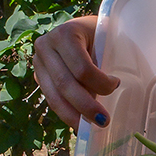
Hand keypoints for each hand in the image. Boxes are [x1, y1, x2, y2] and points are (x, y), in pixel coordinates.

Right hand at [32, 15, 118, 130]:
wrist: (82, 28)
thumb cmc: (101, 33)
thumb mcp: (105, 40)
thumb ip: (104, 63)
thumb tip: (113, 93)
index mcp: (65, 34)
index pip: (81, 67)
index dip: (99, 82)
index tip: (117, 85)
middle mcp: (45, 46)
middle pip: (64, 84)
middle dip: (85, 106)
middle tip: (104, 121)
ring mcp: (38, 62)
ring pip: (54, 96)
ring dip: (73, 116)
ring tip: (89, 128)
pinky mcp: (39, 76)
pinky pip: (51, 98)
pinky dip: (66, 112)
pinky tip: (79, 122)